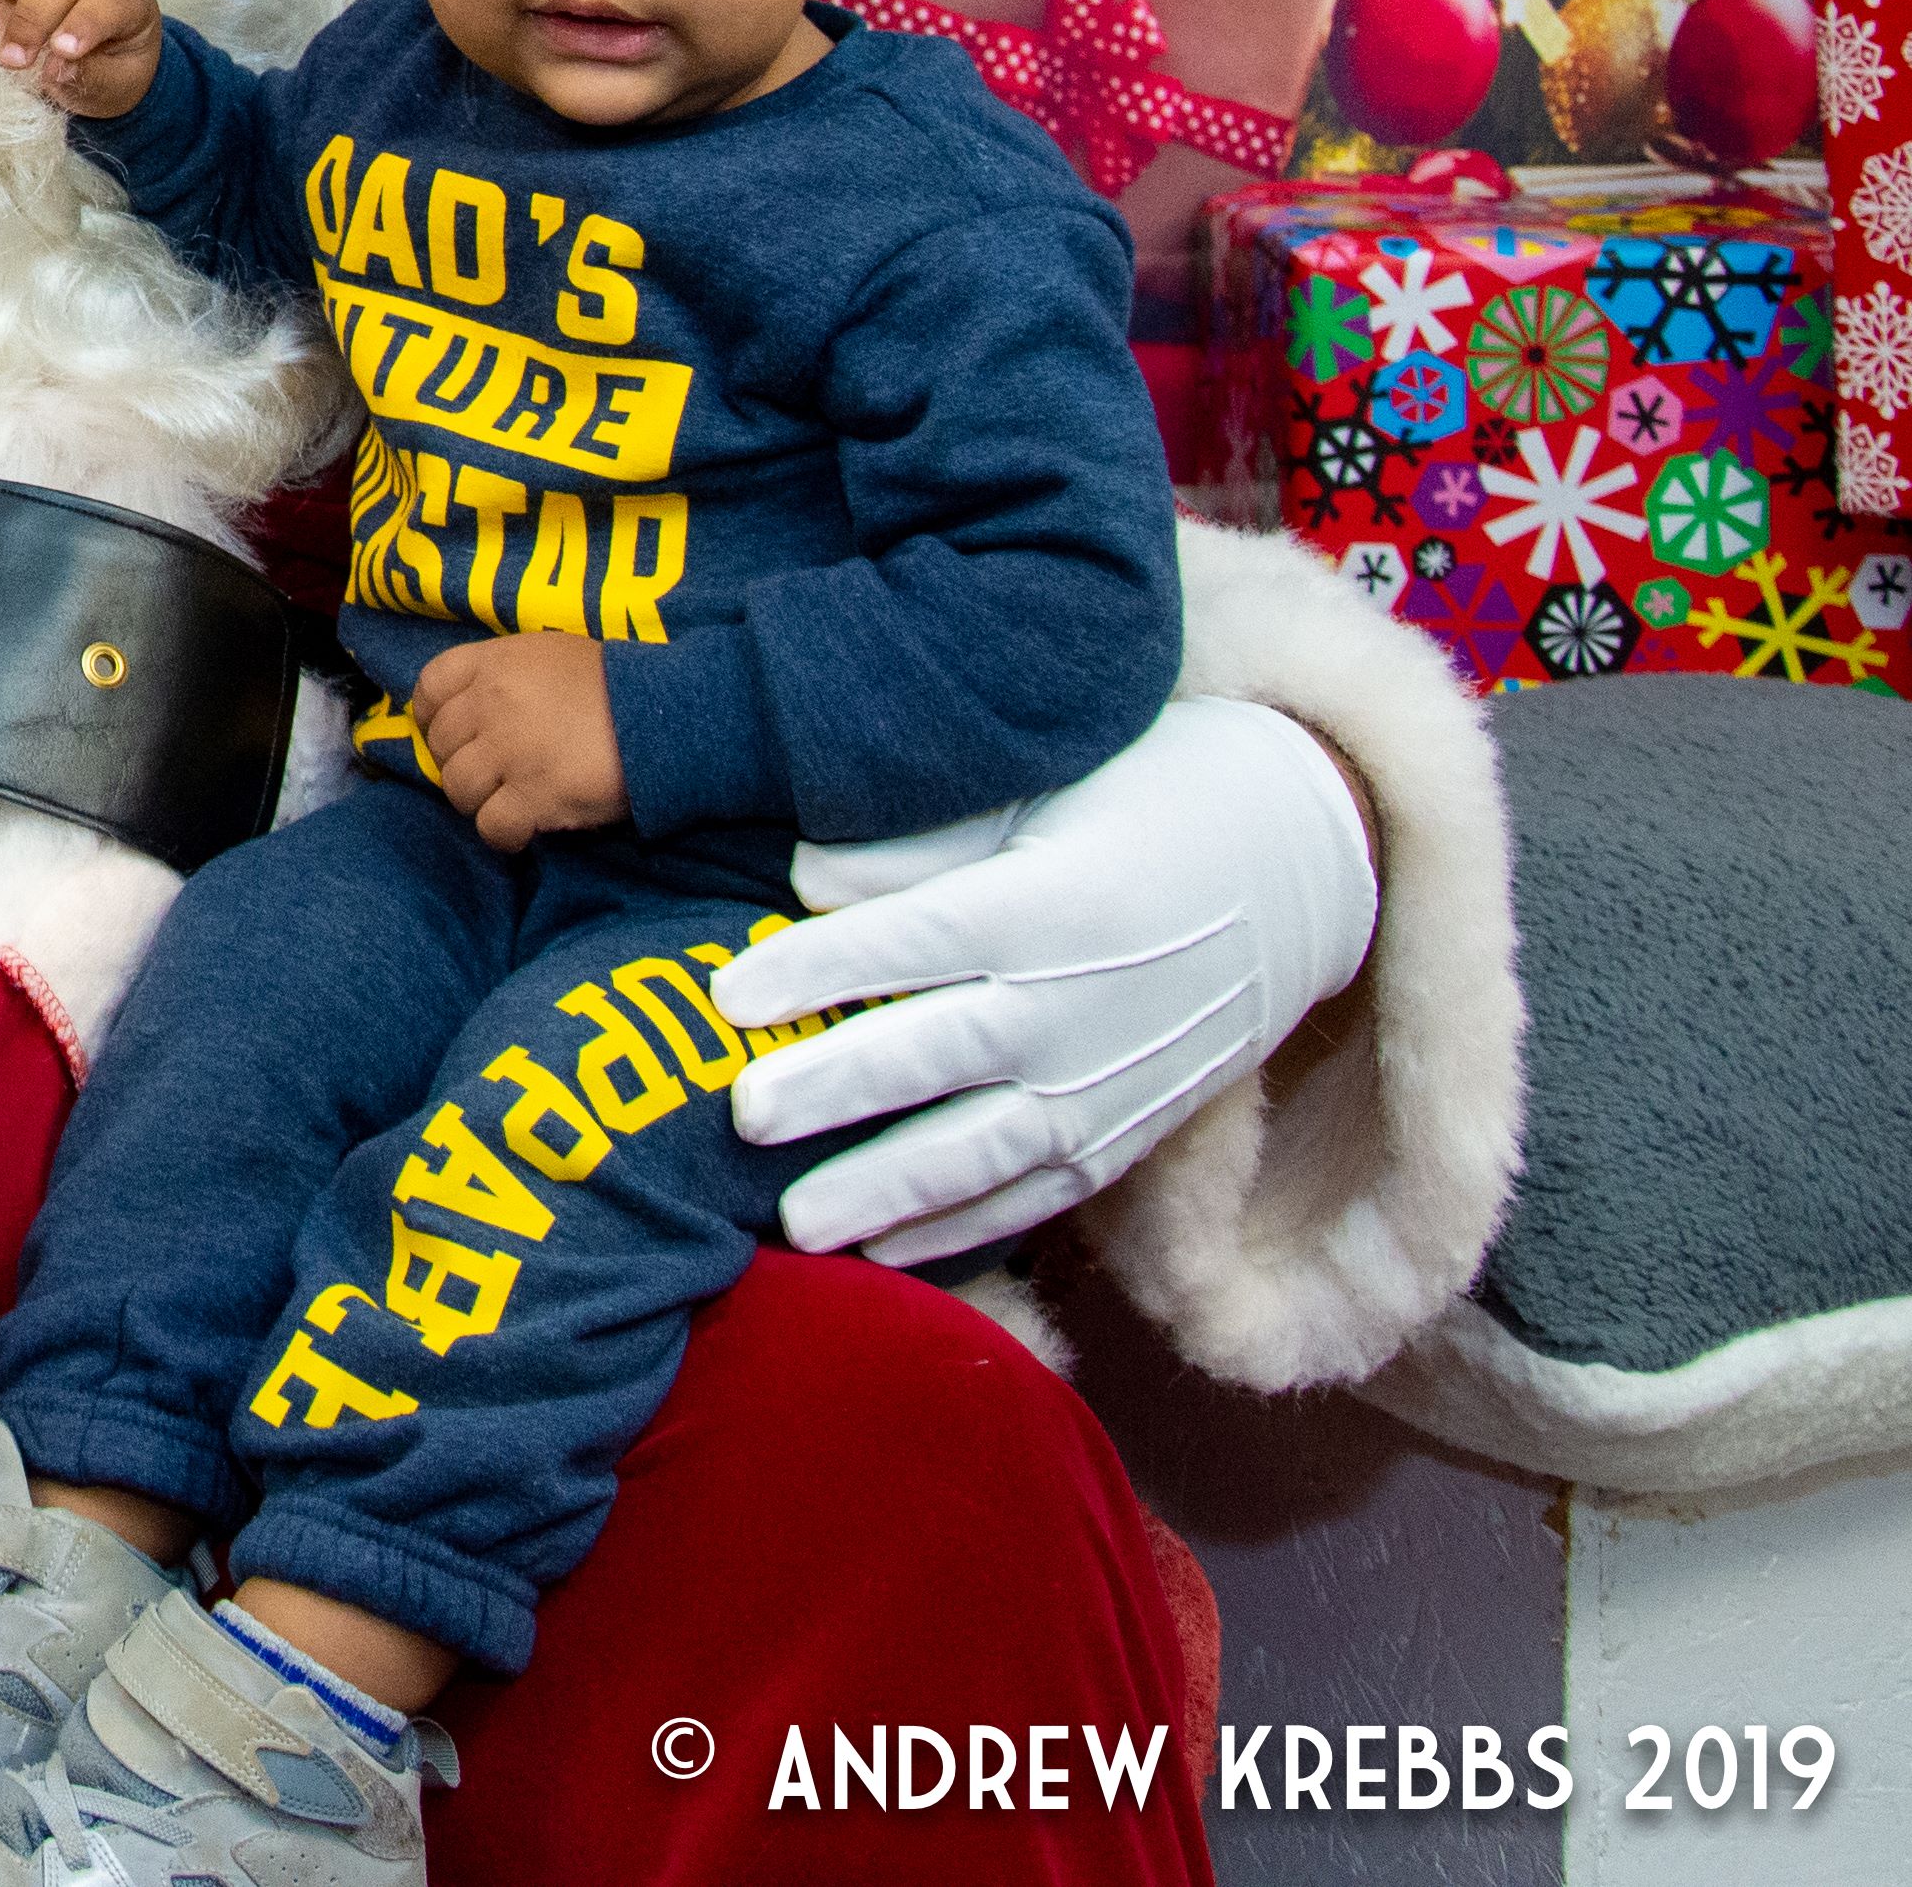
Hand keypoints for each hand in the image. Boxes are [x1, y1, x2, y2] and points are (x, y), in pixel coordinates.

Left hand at [412, 632, 622, 850]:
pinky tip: (523, 831)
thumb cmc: (615, 684)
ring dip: (478, 801)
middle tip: (492, 774)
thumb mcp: (551, 655)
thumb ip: (506, 675)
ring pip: (458, 789)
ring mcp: (509, 750)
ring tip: (508, 801)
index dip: (432, 715)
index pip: (430, 686)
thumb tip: (474, 706)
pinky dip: (503, 834)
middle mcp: (492, 703)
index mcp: (495, 662)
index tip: (450, 734)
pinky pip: (492, 826)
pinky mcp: (533, 795)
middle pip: (442, 744)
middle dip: (461, 763)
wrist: (665, 715)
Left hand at [714, 696, 1379, 1264]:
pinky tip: (882, 1247)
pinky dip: (961, 1225)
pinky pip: (1036, 1194)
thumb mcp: (1043, 788)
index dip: (823, 967)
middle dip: (839, 1088)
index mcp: (1051, 901)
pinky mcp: (1130, 1133)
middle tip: (743, 1114)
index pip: (917, 939)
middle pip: (940, 1051)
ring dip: (886, 1188)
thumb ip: (921, 842)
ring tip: (795, 1223)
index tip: (729, 992)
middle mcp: (1079, 1002)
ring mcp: (1109, 1080)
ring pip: (984, 1147)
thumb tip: (803, 879)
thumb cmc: (1143, 800)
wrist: (1306, 864)